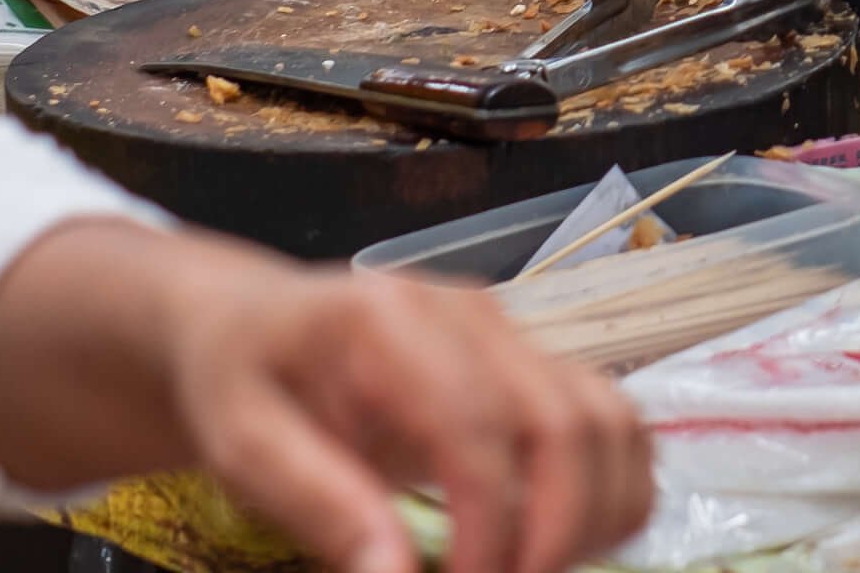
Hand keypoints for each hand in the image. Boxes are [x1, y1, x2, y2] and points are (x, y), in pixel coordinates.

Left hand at [158, 246, 652, 572]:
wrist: (254, 323)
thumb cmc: (243, 382)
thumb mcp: (244, 446)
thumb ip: (321, 506)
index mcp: (390, 319)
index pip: (478, 426)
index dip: (488, 529)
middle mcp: (472, 313)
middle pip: (569, 423)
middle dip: (553, 534)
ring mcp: (515, 333)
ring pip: (611, 423)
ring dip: (594, 519)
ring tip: (530, 570)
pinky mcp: (537, 362)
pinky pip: (617, 426)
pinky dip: (613, 495)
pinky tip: (557, 545)